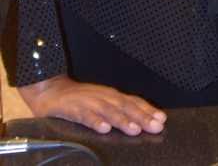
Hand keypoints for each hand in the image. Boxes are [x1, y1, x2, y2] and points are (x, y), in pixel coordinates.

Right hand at [19, 74, 166, 134]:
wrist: (52, 90)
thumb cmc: (80, 99)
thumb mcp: (102, 103)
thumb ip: (118, 111)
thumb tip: (140, 123)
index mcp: (112, 97)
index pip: (134, 102)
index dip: (149, 110)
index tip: (162, 120)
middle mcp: (104, 97)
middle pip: (126, 107)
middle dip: (142, 117)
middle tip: (155, 126)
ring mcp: (90, 102)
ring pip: (109, 111)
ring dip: (123, 120)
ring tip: (134, 129)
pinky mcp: (73, 109)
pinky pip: (85, 116)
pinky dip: (95, 122)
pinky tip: (104, 129)